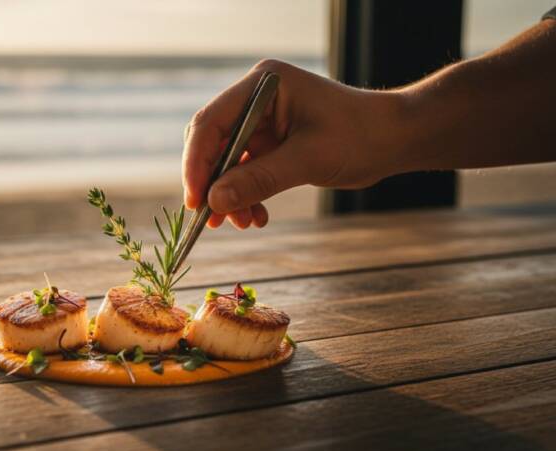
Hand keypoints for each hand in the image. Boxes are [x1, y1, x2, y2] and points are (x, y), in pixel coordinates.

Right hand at [182, 60, 403, 228]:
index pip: (211, 122)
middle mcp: (256, 99)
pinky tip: (256, 216)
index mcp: (262, 86)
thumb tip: (214, 203)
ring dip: (229, 195)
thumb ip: (258, 180)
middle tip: (210, 219)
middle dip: (212, 183)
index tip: (195, 200)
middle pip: (213, 143)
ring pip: (226, 162)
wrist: (395, 139)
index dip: (197, 163)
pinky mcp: (270, 142)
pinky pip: (245, 172)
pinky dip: (246, 195)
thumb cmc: (360, 136)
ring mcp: (262, 121)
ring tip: (241, 223)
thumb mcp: (307, 159)